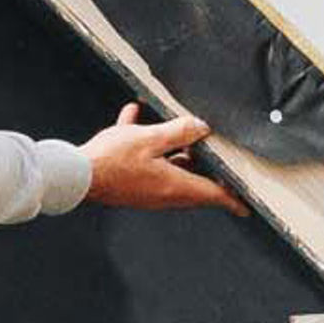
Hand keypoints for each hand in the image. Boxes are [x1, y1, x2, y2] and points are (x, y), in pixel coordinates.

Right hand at [84, 103, 245, 213]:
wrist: (76, 174)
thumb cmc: (112, 161)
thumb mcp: (151, 139)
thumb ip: (179, 131)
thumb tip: (200, 128)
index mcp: (174, 186)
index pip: (213, 195)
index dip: (232, 200)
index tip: (246, 207)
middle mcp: (163, 192)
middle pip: (193, 181)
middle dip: (205, 167)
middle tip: (215, 155)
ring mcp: (146, 189)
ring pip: (169, 169)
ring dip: (175, 151)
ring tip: (176, 128)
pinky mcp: (129, 181)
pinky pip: (143, 160)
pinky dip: (144, 142)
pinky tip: (133, 115)